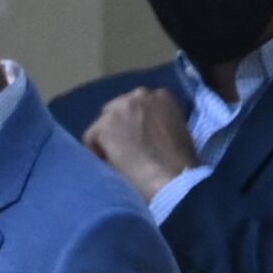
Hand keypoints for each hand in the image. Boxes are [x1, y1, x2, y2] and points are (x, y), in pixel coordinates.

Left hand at [82, 88, 199, 202]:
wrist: (171, 178)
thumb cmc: (181, 164)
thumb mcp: (178, 133)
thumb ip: (160, 123)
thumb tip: (147, 132)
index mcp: (162, 96)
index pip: (139, 105)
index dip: (137, 125)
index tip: (140, 142)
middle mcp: (140, 95)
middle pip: (118, 109)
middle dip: (120, 128)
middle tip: (126, 151)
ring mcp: (120, 108)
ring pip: (104, 123)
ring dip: (108, 140)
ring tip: (117, 161)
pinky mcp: (104, 125)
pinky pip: (91, 138)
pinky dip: (97, 152)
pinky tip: (109, 166)